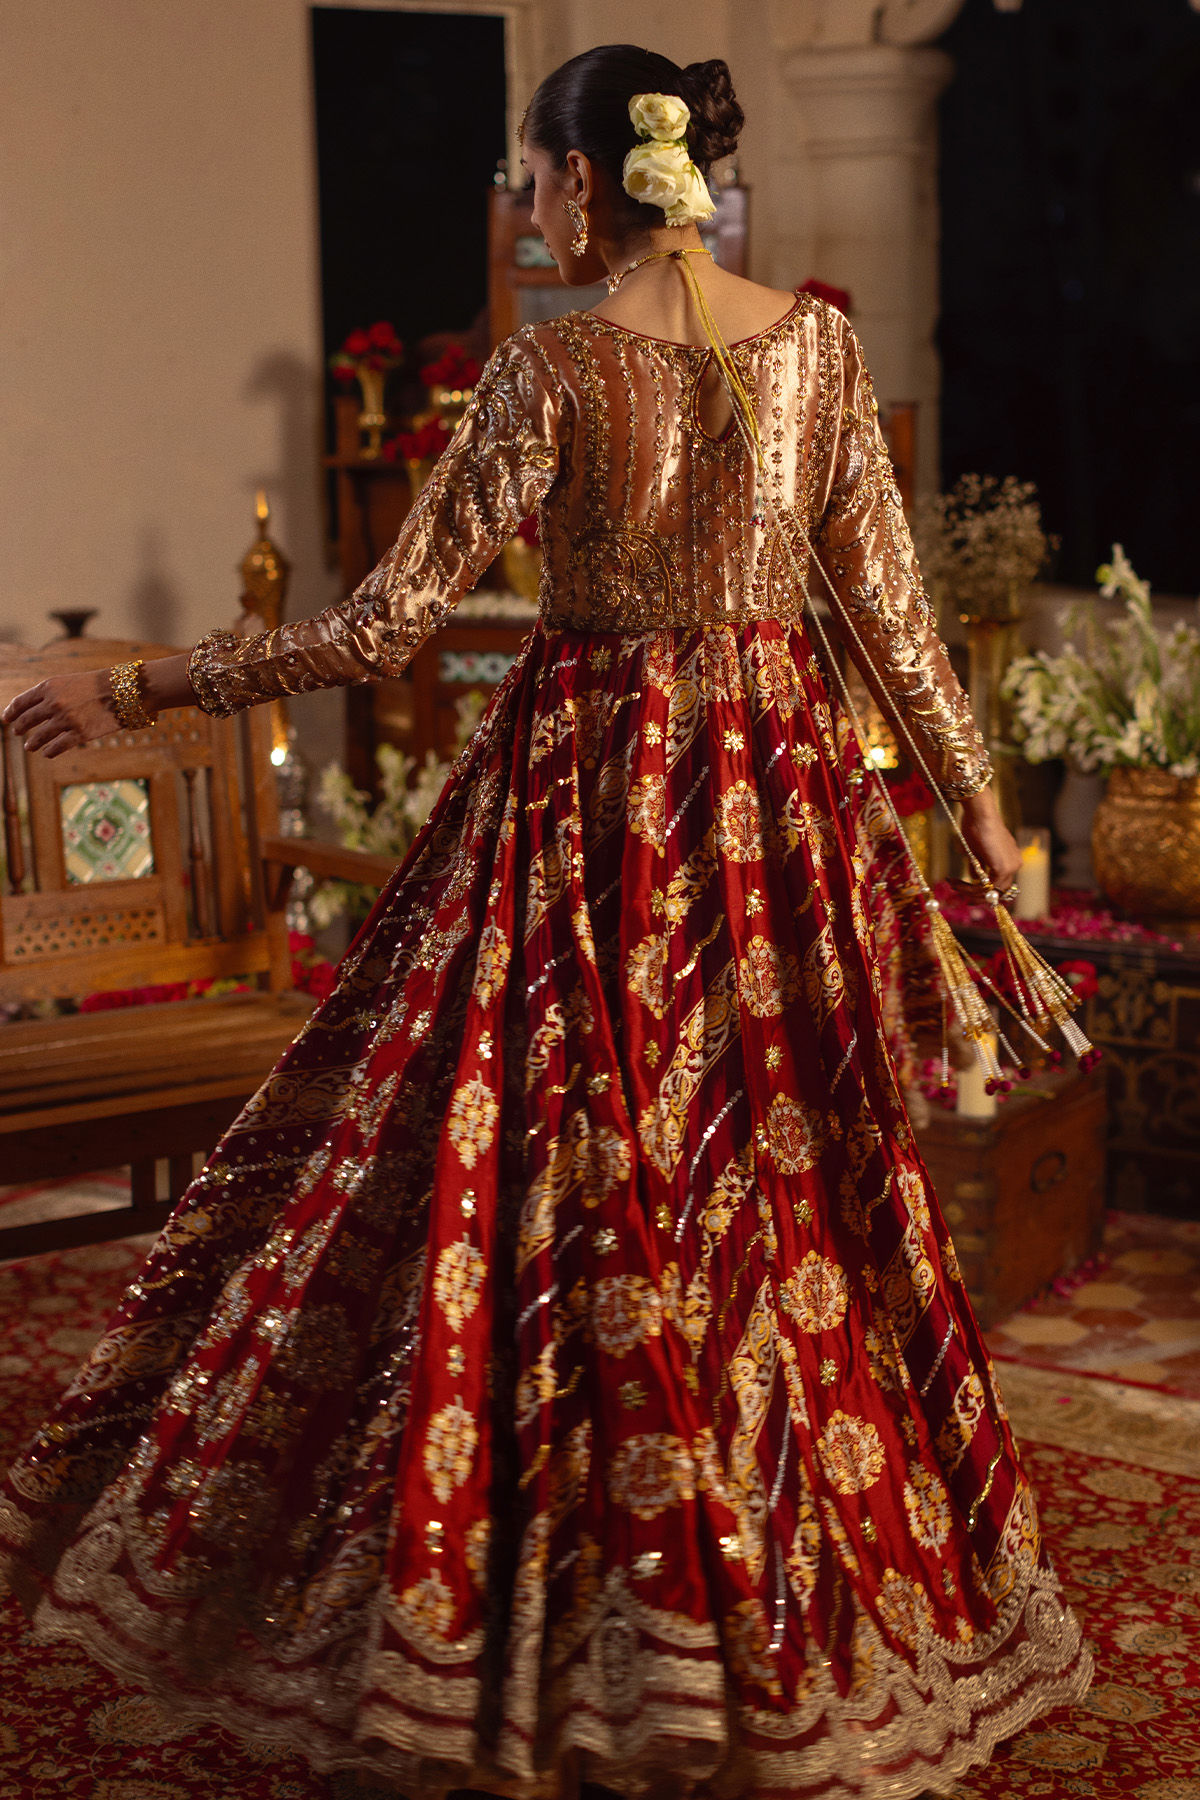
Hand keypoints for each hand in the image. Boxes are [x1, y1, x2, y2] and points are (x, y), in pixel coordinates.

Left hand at [1, 669, 119, 758]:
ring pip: (39, 737)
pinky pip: (56, 747)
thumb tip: (34, 709)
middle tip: (17, 731)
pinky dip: (49, 751)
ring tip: (29, 747)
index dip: (11, 712)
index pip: (21, 702)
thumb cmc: (97, 685)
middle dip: (20, 728)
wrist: (123, 691)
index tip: (6, 718)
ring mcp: (66, 720)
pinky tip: (47, 753)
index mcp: (49, 687)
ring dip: (32, 743)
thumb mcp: (69, 682)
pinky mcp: (79, 734)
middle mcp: (54, 703)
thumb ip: (51, 694)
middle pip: (27, 720)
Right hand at [959, 785, 1021, 894]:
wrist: (980, 814)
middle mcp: (1015, 864)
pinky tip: (957, 883)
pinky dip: (970, 888)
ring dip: (969, 891)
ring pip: (990, 890)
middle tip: (959, 893)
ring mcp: (1011, 867)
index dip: (984, 892)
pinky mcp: (1002, 869)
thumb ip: (979, 865)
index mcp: (1011, 858)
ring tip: (952, 884)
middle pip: (997, 890)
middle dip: (976, 895)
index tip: (968, 894)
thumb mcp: (977, 849)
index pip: (1000, 882)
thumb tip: (974, 877)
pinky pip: (986, 887)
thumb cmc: (976, 825)